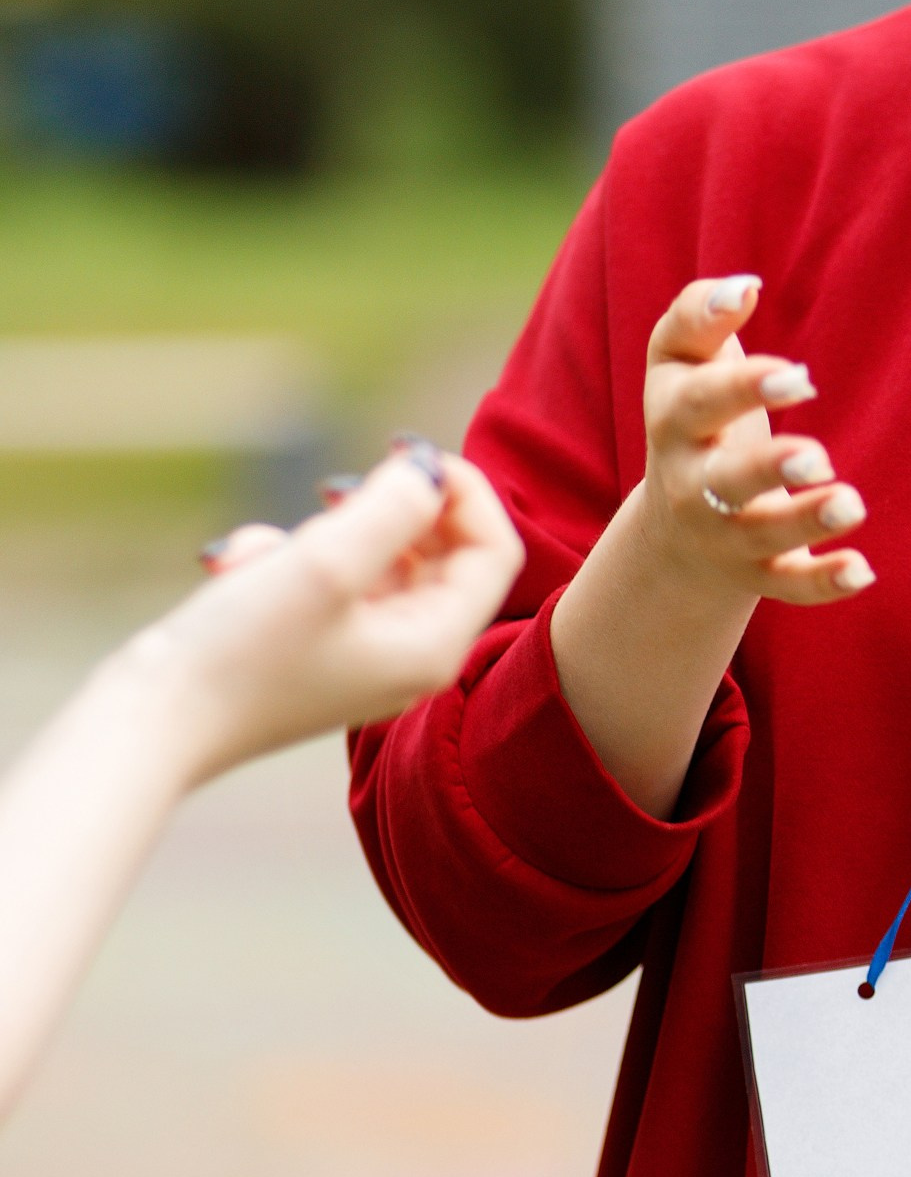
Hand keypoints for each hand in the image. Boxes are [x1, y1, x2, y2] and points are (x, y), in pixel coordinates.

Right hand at [142, 445, 524, 780]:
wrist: (149, 724)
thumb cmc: (241, 652)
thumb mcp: (327, 563)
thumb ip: (394, 506)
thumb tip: (428, 470)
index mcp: (434, 645)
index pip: (494, 548)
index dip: (463, 488)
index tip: (403, 452)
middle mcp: (410, 657)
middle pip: (443, 551)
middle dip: (393, 507)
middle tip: (337, 490)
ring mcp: (362, 656)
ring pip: (379, 559)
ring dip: (329, 531)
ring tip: (276, 545)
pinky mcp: (314, 651)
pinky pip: (326, 580)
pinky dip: (288, 559)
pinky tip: (240, 567)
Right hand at [634, 275, 871, 607]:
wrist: (672, 526)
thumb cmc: (693, 415)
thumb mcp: (678, 362)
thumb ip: (699, 313)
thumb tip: (742, 287)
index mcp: (674, 420)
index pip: (699, 403)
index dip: (745, 388)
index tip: (800, 376)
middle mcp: (691, 483)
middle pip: (724, 480)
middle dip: (769, 468)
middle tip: (818, 458)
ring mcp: (723, 533)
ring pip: (760, 534)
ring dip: (806, 522)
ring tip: (852, 503)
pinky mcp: (757, 572)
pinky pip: (787, 584)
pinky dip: (822, 582)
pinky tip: (863, 569)